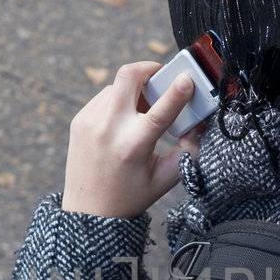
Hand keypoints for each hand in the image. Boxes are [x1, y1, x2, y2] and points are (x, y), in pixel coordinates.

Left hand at [62, 62, 197, 217]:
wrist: (88, 211)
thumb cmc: (130, 197)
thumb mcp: (165, 179)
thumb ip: (187, 152)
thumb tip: (200, 127)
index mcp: (133, 146)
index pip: (160, 111)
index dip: (177, 91)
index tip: (187, 78)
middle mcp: (109, 129)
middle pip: (129, 76)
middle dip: (149, 69)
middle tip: (161, 77)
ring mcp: (90, 122)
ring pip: (117, 86)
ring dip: (134, 90)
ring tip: (143, 109)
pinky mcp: (79, 121)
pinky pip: (103, 98)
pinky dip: (117, 102)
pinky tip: (124, 120)